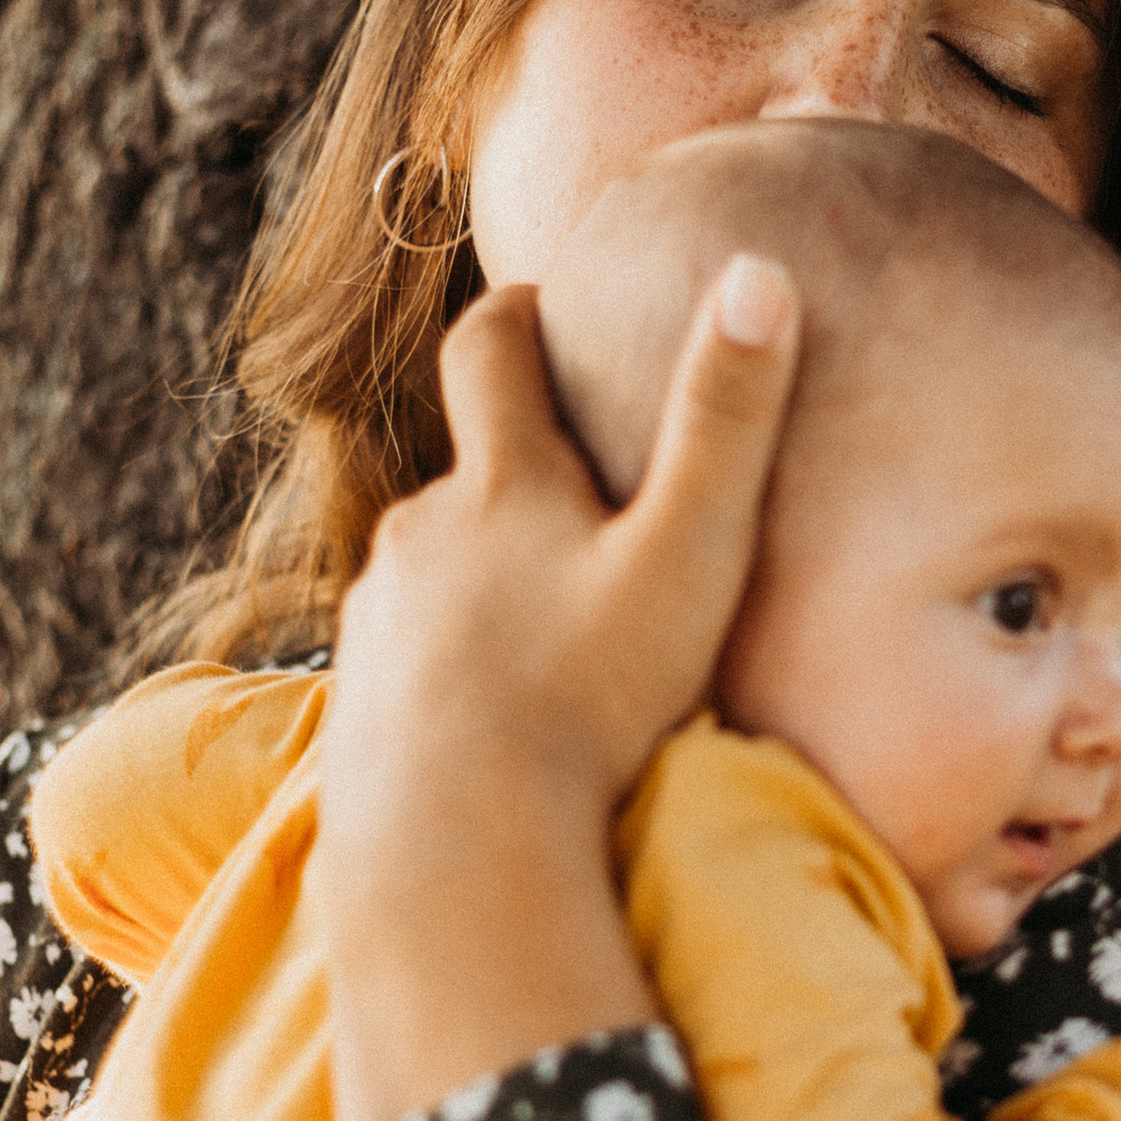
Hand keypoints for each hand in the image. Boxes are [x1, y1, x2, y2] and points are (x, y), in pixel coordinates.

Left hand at [317, 257, 799, 1120]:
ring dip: (490, 573)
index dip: (521, 314)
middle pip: (466, 467)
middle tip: (584, 482)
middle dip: (517, 461)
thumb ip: (725, 423)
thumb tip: (759, 274)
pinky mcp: (362, 700)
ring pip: (439, 566)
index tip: (549, 305)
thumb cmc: (587, 700)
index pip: (488, 347)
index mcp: (501, 485)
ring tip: (558, 620)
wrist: (453, 846)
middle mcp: (422, 534)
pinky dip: (458, 660)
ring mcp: (381, 619)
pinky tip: (502, 712)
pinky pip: (414, 654)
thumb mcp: (687, 556)